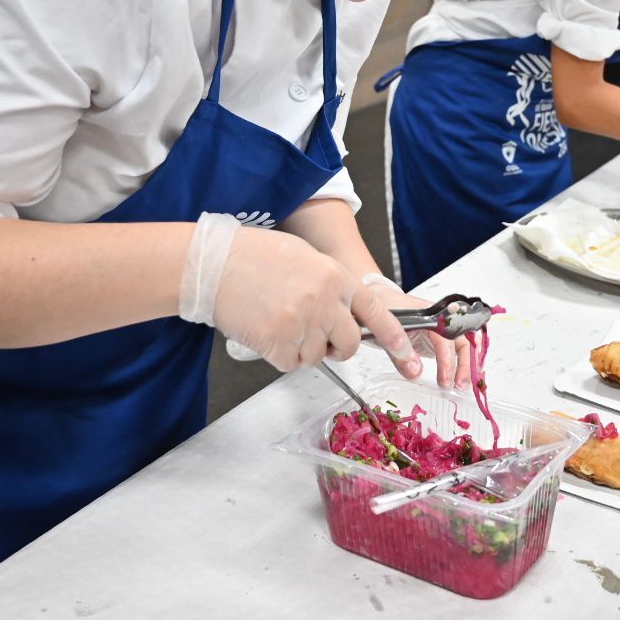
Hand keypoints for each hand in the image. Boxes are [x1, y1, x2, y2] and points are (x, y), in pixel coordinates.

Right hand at [179, 213, 421, 376]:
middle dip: (339, 348)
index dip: (393, 334)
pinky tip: (267, 332)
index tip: (406, 351)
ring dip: (302, 349)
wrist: (214, 264)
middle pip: (349, 343)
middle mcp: (324, 301)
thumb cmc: (253, 256)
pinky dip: (280, 355)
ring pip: (317, 356)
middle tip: (321, 340)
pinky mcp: (279, 343)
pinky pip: (290, 363)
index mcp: (335, 277)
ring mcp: (302, 324)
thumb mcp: (304, 258)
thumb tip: (343, 310)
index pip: (375, 310)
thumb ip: (329, 284)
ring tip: (280, 323)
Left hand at [369, 277, 472, 389]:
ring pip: (462, 345)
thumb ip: (400, 355)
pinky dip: (460, 363)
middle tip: (460, 386)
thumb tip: (416, 373)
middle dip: (465, 364)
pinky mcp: (435, 339)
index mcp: (430, 316)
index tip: (445, 380)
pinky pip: (453, 350)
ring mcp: (440, 330)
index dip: (447, 361)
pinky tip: (460, 376)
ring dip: (466, 365)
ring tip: (462, 384)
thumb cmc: (382, 311)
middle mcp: (440, 321)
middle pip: (462, 341)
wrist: (379, 302)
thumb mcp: (385, 333)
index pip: (446, 340)